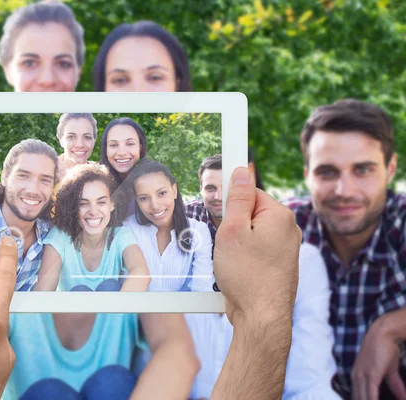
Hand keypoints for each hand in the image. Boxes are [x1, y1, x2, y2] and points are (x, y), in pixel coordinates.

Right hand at [210, 167, 301, 399]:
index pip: (250, 192)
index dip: (231, 203)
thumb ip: (238, 198)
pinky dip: (244, 258)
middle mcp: (288, 230)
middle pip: (251, 213)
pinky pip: (256, 251)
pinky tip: (239, 272)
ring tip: (233, 262)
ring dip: (237, 244)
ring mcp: (286, 250)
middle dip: (233, 226)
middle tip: (227, 243)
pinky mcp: (279, 266)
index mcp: (280, 216)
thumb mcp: (233, 230)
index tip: (222, 210)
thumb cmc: (247, 276)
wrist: (261, 318)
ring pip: (252, 234)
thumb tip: (242, 171)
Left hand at [351, 321, 405, 399]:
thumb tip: (404, 398)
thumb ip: (396, 386)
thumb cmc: (385, 350)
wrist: (384, 333)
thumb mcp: (391, 371)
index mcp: (357, 377)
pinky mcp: (370, 375)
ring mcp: (361, 376)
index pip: (357, 398)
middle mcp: (356, 378)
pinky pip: (370, 395)